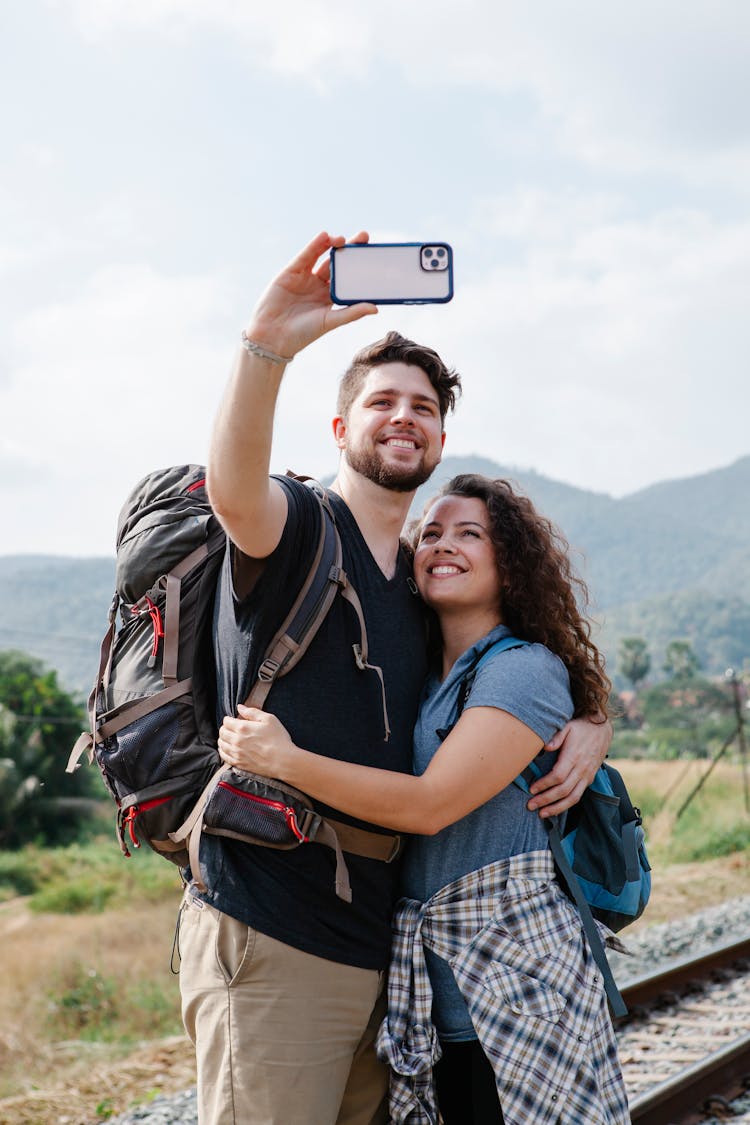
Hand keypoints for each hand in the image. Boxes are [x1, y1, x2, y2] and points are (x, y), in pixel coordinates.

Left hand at [218, 705, 295, 778]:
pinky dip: (223, 751)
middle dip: (225, 728)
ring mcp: (236, 753)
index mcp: (242, 728)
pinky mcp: (238, 763)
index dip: (229, 719)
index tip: (234, 720)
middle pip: (222, 732)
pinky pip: (224, 756)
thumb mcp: (269, 719)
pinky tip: (227, 749)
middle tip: (231, 728)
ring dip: (223, 739)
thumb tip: (240, 707)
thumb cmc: (278, 739)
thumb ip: (252, 712)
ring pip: (221, 744)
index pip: (226, 721)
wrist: (283, 761)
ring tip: (229, 738)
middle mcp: (236, 741)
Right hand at [245, 230, 377, 358]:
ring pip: (322, 255)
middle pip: (338, 262)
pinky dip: (315, 245)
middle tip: (364, 237)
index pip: (349, 277)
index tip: (374, 255)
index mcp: (330, 297)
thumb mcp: (330, 321)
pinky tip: (325, 236)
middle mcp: (319, 284)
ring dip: (334, 244)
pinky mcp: (291, 271)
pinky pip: (306, 256)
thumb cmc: (303, 333)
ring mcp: (305, 277)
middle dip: (350, 249)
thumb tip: (376, 308)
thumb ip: (352, 313)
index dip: (360, 265)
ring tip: (344, 239)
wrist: (273, 336)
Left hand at [526, 717, 611, 817]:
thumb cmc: (581, 728)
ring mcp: (587, 775)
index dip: (544, 784)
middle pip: (563, 790)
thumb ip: (556, 737)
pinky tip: (556, 808)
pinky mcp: (590, 779)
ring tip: (542, 814)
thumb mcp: (568, 727)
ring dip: (557, 808)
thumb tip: (545, 747)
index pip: (558, 776)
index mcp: (574, 756)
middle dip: (546, 800)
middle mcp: (582, 769)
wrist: (602, 729)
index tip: (531, 789)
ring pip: (573, 797)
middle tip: (531, 805)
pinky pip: (578, 796)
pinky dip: (567, 804)